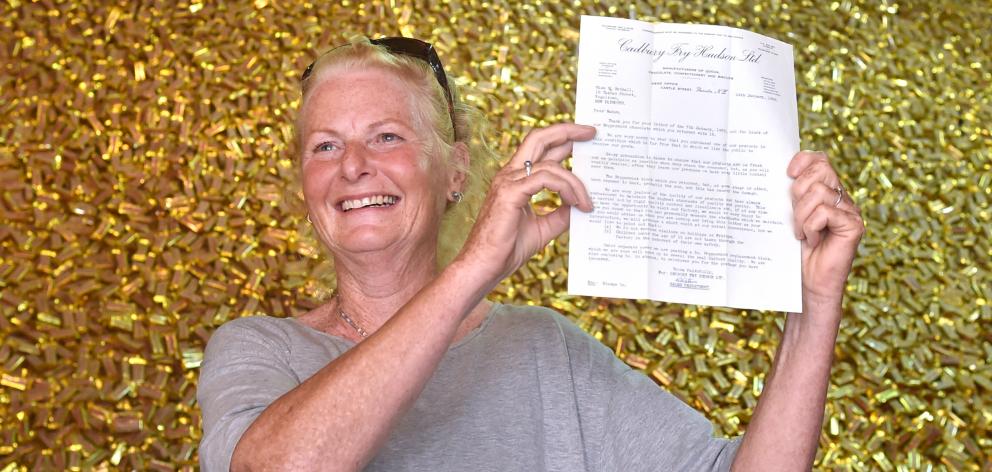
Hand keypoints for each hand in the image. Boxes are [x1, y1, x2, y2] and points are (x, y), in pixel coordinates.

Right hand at [455, 123, 595, 283]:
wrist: (485, 266)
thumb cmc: (507, 249)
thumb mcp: (544, 228)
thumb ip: (560, 214)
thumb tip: (581, 206)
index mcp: (516, 178)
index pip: (540, 148)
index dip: (562, 138)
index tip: (587, 138)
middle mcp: (510, 174)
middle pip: (540, 138)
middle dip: (567, 131)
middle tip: (593, 132)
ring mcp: (508, 181)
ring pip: (550, 165)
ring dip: (575, 182)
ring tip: (588, 202)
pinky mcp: (509, 193)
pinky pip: (545, 179)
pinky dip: (566, 188)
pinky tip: (576, 204)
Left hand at [787, 151, 863, 308]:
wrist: (808, 283)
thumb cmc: (796, 251)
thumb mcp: (790, 217)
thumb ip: (792, 195)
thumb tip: (782, 172)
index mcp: (826, 192)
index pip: (820, 160)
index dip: (804, 160)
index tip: (788, 172)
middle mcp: (841, 198)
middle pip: (821, 169)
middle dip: (798, 190)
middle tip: (793, 214)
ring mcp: (850, 211)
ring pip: (819, 192)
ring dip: (801, 215)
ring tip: (800, 233)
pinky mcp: (854, 225)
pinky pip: (825, 213)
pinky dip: (811, 227)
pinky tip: (811, 240)